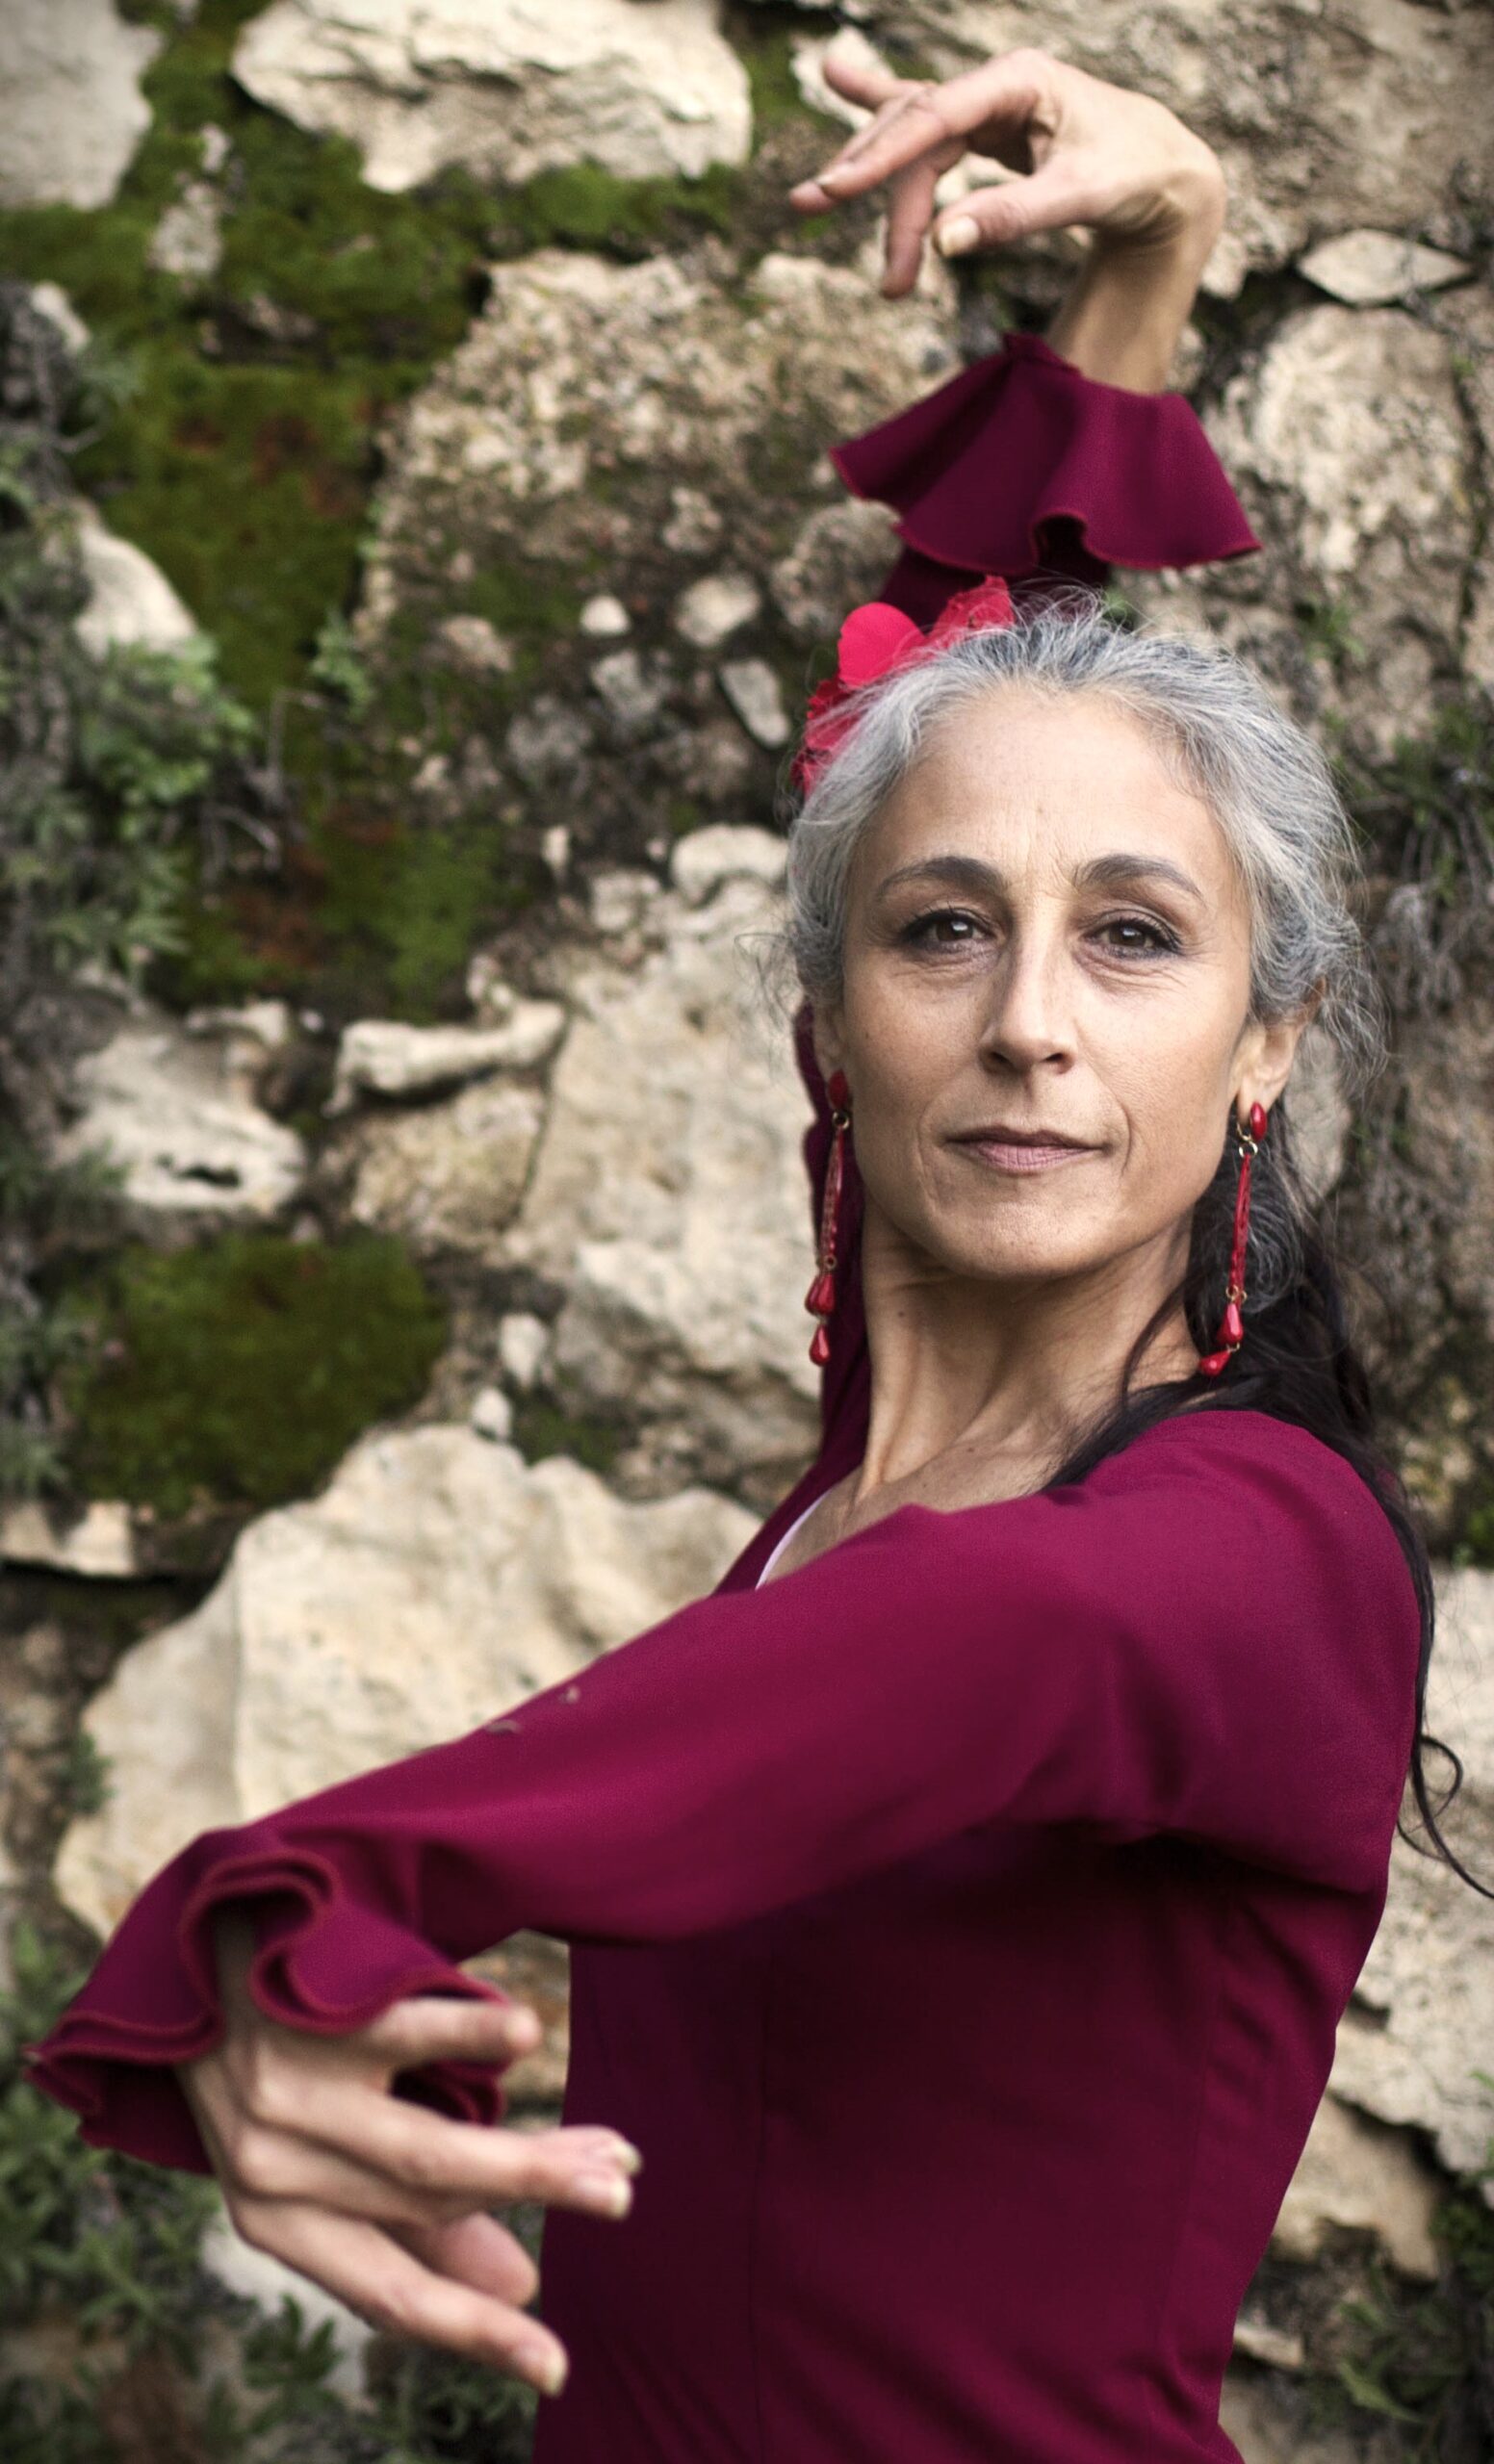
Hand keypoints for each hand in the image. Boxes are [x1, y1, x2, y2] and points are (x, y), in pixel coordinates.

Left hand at [174, 1911, 641, 2399]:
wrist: (186, 1950)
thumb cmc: (283, 2067)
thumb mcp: (328, 2157)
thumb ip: (421, 2220)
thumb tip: (516, 2292)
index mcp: (276, 2221)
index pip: (388, 2294)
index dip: (474, 2335)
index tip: (555, 2368)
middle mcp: (271, 2167)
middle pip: (423, 2204)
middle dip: (535, 2202)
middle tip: (620, 2198)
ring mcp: (284, 2090)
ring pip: (420, 2147)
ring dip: (526, 2158)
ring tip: (611, 2157)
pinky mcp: (302, 2011)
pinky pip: (397, 2029)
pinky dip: (467, 2034)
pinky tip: (527, 2034)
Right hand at [790, 43, 1225, 299]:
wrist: (1167, 173)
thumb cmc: (1133, 175)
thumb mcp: (1081, 198)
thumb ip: (1013, 216)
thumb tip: (946, 242)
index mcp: (1019, 81)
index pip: (932, 117)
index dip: (879, 157)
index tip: (833, 192)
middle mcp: (995, 84)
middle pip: (914, 133)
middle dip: (873, 187)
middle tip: (842, 242)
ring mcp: (987, 103)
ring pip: (913, 141)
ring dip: (886, 200)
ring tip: (889, 282)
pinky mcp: (985, 128)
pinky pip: (923, 121)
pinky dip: (880, 109)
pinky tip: (837, 73)